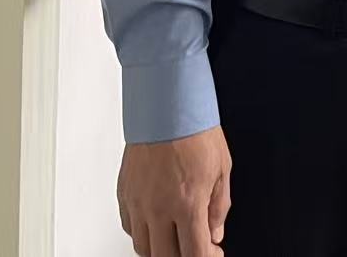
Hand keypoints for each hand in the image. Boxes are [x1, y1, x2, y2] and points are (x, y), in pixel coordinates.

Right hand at [116, 126, 230, 256]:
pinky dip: (143, 233)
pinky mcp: (124, 193)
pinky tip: (156, 225)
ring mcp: (138, 202)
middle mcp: (158, 208)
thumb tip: (215, 232)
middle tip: (195, 247)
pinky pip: (129, 227)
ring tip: (175, 238)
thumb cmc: (195, 130)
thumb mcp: (222, 169)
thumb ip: (219, 207)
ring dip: (161, 249)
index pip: (194, 253)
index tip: (213, 253)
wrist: (166, 104)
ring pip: (143, 248)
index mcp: (187, 203)